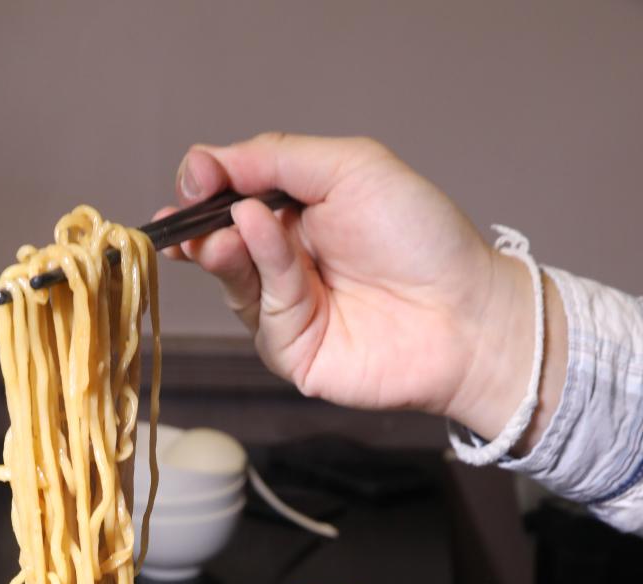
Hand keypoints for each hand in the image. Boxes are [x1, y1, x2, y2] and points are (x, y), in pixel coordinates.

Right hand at [166, 134, 544, 441]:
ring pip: (233, 277)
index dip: (207, 183)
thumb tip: (212, 162)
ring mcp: (286, 310)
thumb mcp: (350, 167)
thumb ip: (279, 158)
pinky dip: (261, 269)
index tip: (197, 175)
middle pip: (219, 240)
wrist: (466, 312)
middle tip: (190, 207)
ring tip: (228, 227)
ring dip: (224, 246)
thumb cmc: (423, 237)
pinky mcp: (291, 351)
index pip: (233, 195)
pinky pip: (262, 309)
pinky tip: (263, 238)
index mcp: (299, 213)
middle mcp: (286, 262)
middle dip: (200, 222)